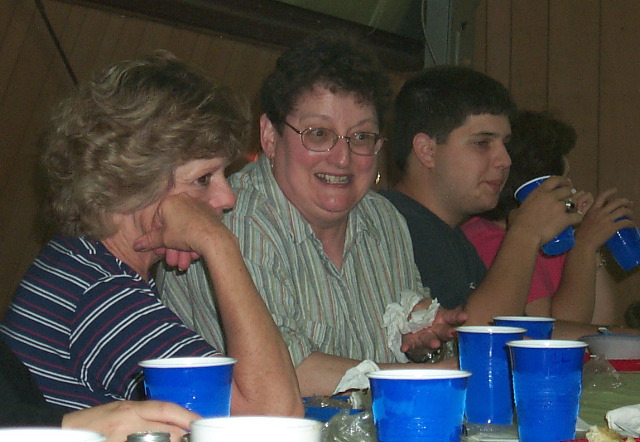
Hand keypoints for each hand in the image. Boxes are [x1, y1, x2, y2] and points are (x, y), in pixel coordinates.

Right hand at [61, 400, 199, 441]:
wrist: (66, 431)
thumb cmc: (95, 421)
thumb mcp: (121, 410)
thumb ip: (144, 414)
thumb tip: (171, 421)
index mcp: (132, 408)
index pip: (166, 409)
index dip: (186, 415)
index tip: (200, 421)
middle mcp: (128, 421)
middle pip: (166, 430)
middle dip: (183, 436)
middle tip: (194, 438)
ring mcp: (120, 437)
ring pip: (157, 441)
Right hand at [133, 193, 235, 269]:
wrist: (213, 237)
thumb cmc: (185, 234)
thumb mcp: (164, 240)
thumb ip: (149, 241)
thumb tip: (136, 245)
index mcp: (169, 202)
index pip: (157, 222)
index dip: (158, 240)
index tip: (160, 252)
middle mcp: (183, 200)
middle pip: (173, 228)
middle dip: (172, 249)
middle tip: (173, 262)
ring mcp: (198, 206)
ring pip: (186, 230)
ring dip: (183, 250)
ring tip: (184, 264)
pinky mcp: (210, 213)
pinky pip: (197, 228)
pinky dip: (194, 241)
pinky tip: (195, 255)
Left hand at [400, 303, 466, 352]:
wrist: (409, 319)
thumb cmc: (423, 311)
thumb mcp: (425, 304)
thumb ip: (426, 305)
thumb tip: (428, 306)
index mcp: (442, 318)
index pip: (453, 317)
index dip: (459, 317)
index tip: (464, 316)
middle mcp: (436, 330)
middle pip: (443, 332)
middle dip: (447, 333)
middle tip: (452, 333)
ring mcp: (425, 337)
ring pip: (429, 339)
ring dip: (431, 342)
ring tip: (435, 344)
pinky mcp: (413, 341)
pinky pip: (411, 343)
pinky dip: (408, 345)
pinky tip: (404, 347)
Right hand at [509, 176, 585, 244]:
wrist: (525, 235)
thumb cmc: (518, 223)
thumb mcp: (516, 210)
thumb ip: (520, 207)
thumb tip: (518, 210)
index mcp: (539, 192)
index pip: (555, 180)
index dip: (563, 180)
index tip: (566, 183)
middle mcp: (551, 196)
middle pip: (567, 190)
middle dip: (569, 194)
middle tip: (568, 199)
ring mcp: (560, 207)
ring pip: (574, 202)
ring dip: (573, 205)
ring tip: (571, 210)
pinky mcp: (565, 219)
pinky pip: (578, 216)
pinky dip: (578, 218)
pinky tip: (575, 221)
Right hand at [574, 188, 633, 250]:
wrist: (583, 243)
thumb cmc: (581, 234)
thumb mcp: (584, 220)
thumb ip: (592, 215)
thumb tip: (598, 215)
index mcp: (593, 210)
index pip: (602, 197)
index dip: (610, 192)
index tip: (616, 190)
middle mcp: (601, 212)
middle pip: (617, 202)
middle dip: (626, 202)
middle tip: (630, 204)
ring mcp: (607, 219)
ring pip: (623, 211)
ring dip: (630, 212)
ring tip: (631, 215)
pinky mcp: (612, 227)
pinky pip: (625, 223)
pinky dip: (630, 223)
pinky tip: (632, 225)